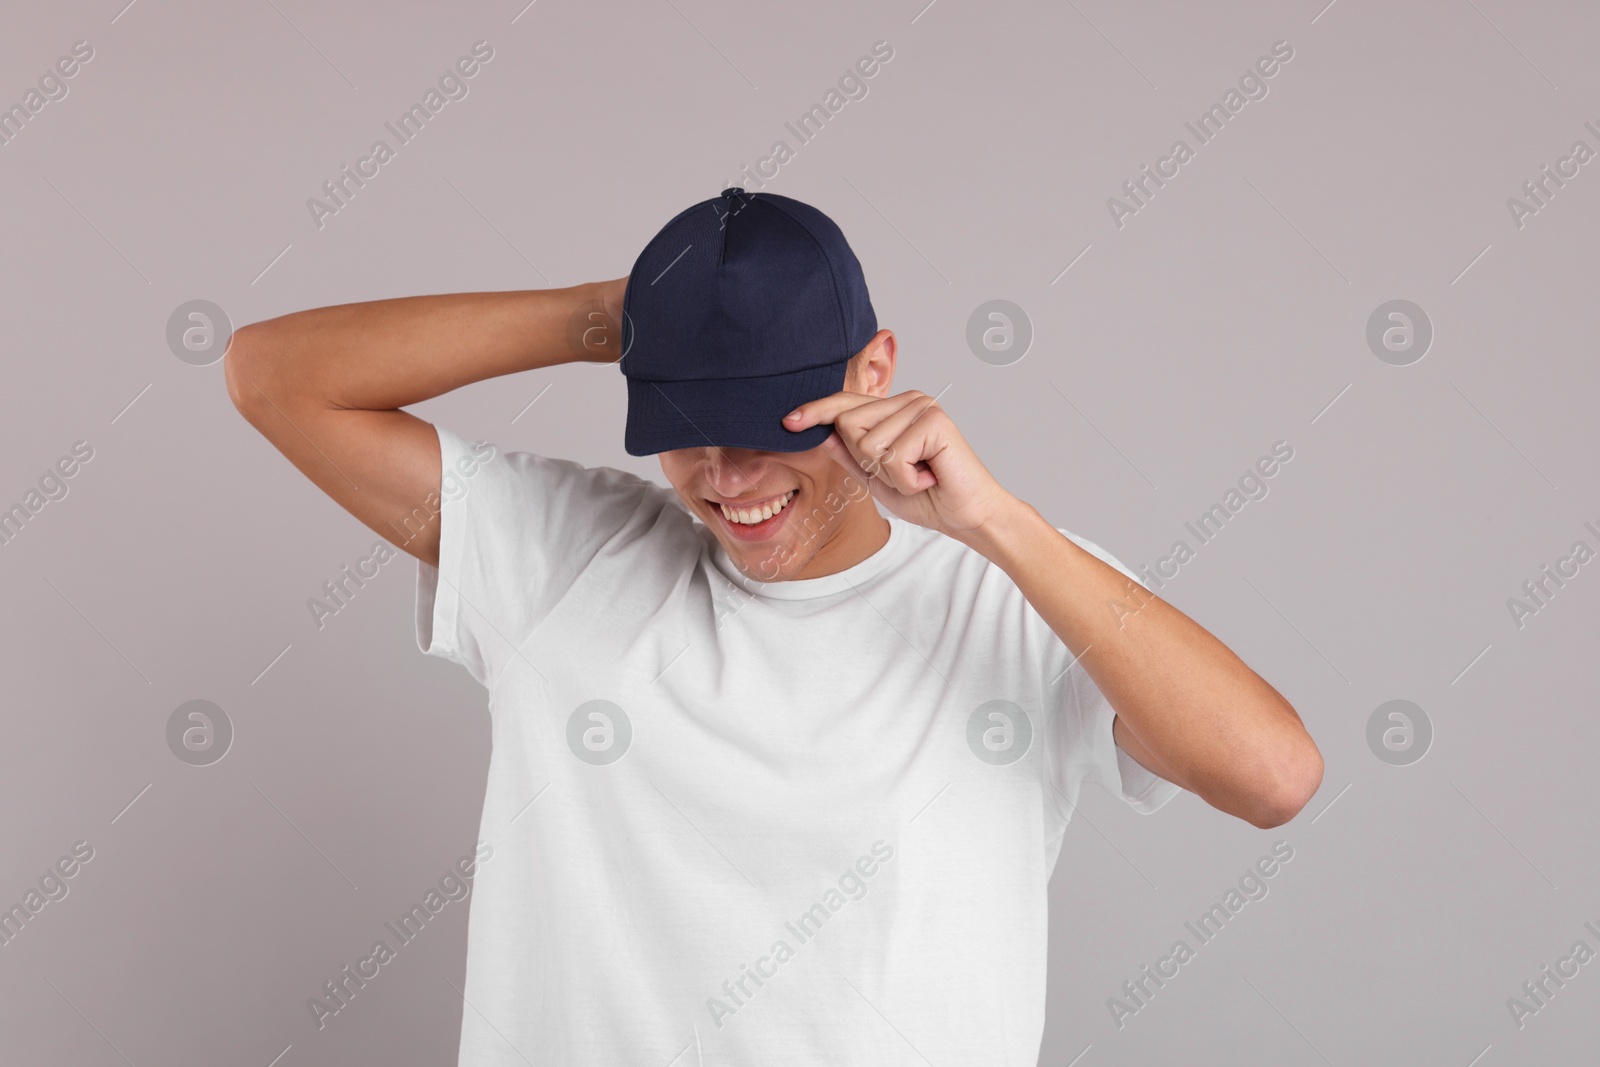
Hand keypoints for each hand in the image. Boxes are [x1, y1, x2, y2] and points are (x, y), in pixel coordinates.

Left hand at [782, 389, 1016, 540]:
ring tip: (918, 476)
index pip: (845, 404)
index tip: (788, 422)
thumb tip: (818, 434)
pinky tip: (928, 478)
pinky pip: (892, 455)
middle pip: (848, 424)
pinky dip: (906, 479)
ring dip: (890, 474)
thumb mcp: (876, 477)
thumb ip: (849, 455)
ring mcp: (922, 407)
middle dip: (868, 462)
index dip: (816, 412)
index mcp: (894, 409)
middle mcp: (908, 400)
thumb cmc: (927, 496)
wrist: (966, 516)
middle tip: (904, 474)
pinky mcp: (934, 422)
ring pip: (868, 442)